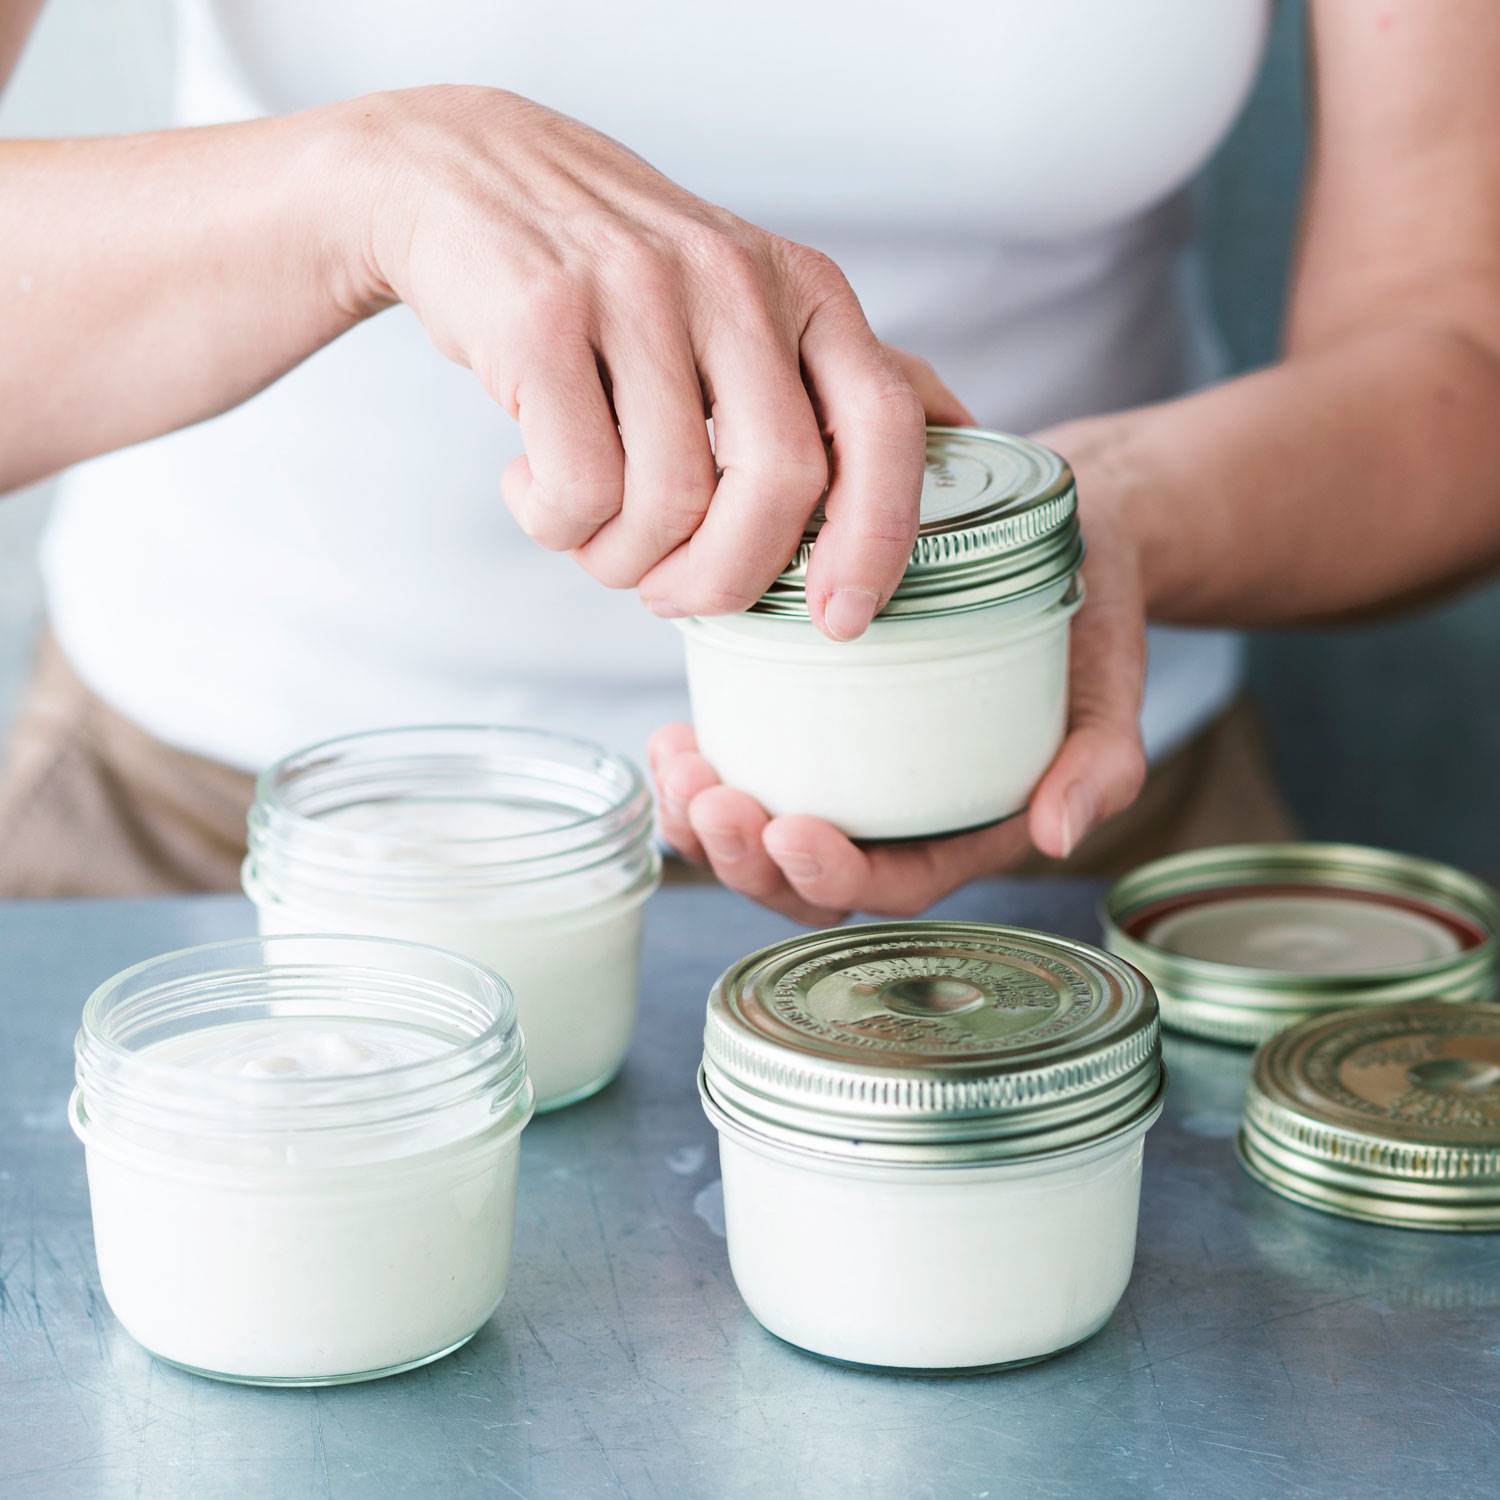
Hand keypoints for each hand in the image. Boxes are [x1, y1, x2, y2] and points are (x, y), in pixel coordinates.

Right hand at [344, 87, 945, 638]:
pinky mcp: (542, 318)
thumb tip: (959, 436)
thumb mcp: (749, 299)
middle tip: (674, 597)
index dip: (878, 540)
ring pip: (668, 503)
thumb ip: (841, 372)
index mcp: (804, 290)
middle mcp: (735, 281)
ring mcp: (637, 291)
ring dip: (621, 560)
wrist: (467, 176)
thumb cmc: (622, 275)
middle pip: (779, 487)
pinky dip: (553, 525)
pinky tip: (532, 485)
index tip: (839, 621)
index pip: (882, 425)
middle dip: (728, 580)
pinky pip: (576, 491)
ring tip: (591, 532)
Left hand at [649, 418, 1148, 920]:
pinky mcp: (807, 725)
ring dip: (703, 822)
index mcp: (962, 831)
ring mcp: (845, 775)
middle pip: (804, 882)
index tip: (791, 830)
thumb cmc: (1086, 621)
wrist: (1058, 544)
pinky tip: (672, 736)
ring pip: (757, 840)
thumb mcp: (1108, 684)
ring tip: (676, 765)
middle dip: (745, 858)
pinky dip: (698, 771)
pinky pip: (743, 773)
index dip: (832, 875)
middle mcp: (895, 817)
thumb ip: (1098, 763)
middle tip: (712, 798)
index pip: (891, 884)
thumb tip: (1057, 836)